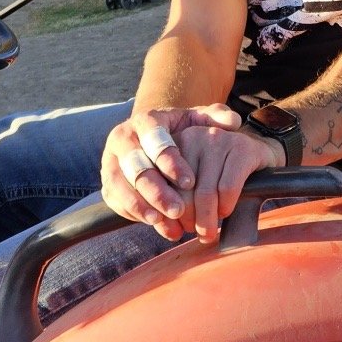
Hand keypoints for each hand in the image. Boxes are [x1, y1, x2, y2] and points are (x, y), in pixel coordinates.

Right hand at [102, 104, 243, 237]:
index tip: (191, 181)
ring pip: (121, 185)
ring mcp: (110, 161)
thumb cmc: (180, 131)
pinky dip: (134, 214)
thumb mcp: (197, 120)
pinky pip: (115, 200)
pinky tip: (157, 225)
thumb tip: (233, 121)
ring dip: (142, 206)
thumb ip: (216, 117)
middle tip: (179, 210)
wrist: (153, 140)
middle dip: (157, 191)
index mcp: (145, 120)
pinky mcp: (107, 182)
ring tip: (165, 222)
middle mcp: (122, 138)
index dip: (171, 162)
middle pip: (135, 166)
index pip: (154, 140)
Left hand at [169, 120, 284, 244]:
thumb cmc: (218, 176)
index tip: (176, 230)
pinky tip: (226, 211)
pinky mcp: (241, 148)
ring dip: (207, 220)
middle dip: (189, 220)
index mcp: (173, 144)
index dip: (167, 212)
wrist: (258, 155)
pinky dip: (226, 207)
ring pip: (206, 192)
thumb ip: (173, 200)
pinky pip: (228, 188)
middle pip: (183, 191)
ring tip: (209, 231)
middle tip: (196, 232)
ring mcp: (217, 139)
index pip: (161, 184)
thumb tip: (167, 229)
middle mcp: (192, 136)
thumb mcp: (191, 182)